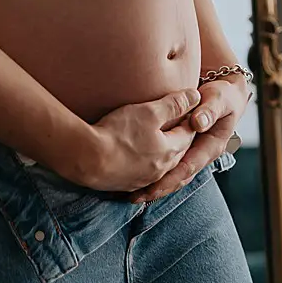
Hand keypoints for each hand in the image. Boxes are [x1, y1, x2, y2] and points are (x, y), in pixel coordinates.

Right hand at [73, 88, 201, 193]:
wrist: (86, 159)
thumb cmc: (118, 133)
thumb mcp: (149, 112)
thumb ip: (174, 104)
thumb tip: (195, 97)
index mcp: (169, 151)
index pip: (188, 134)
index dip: (190, 120)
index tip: (190, 110)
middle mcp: (160, 170)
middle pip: (177, 152)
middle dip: (180, 138)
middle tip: (180, 124)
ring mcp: (142, 180)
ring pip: (161, 165)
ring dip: (164, 153)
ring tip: (160, 141)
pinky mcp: (125, 185)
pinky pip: (143, 174)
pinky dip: (147, 164)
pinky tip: (139, 157)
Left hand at [130, 75, 249, 203]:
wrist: (226, 94)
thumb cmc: (223, 95)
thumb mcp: (219, 99)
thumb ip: (210, 110)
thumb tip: (198, 123)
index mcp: (211, 147)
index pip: (189, 167)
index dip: (171, 178)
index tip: (154, 187)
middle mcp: (200, 155)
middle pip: (179, 177)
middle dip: (159, 189)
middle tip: (137, 197)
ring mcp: (192, 153)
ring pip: (173, 174)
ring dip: (154, 186)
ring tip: (132, 196)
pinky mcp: (183, 149)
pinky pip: (168, 165)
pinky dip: (153, 173)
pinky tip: (136, 180)